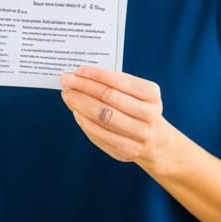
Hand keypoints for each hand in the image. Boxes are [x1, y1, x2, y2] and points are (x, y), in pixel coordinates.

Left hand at [60, 66, 175, 171]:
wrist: (155, 139)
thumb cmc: (137, 107)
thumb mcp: (134, 92)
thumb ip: (111, 83)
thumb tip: (79, 77)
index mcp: (151, 94)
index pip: (118, 81)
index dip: (95, 75)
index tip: (77, 70)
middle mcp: (149, 115)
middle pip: (108, 98)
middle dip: (83, 87)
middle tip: (66, 81)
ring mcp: (140, 136)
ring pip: (102, 117)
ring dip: (79, 104)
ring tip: (68, 95)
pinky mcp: (127, 151)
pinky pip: (99, 134)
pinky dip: (83, 121)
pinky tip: (75, 112)